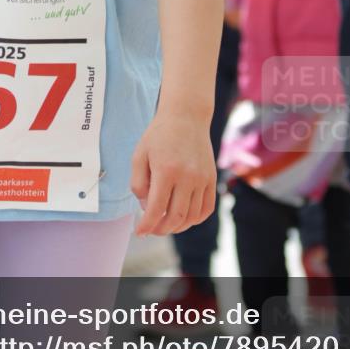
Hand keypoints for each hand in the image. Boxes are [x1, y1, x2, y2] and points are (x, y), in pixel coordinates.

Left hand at [131, 108, 216, 236]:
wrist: (186, 117)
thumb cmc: (159, 135)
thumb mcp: (139, 155)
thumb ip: (138, 184)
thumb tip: (146, 207)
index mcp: (166, 171)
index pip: (156, 209)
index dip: (147, 225)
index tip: (140, 232)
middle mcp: (187, 177)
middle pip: (176, 217)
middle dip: (161, 229)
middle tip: (152, 229)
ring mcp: (202, 179)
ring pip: (192, 217)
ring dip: (178, 226)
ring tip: (166, 224)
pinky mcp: (211, 178)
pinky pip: (206, 208)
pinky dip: (195, 219)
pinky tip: (184, 218)